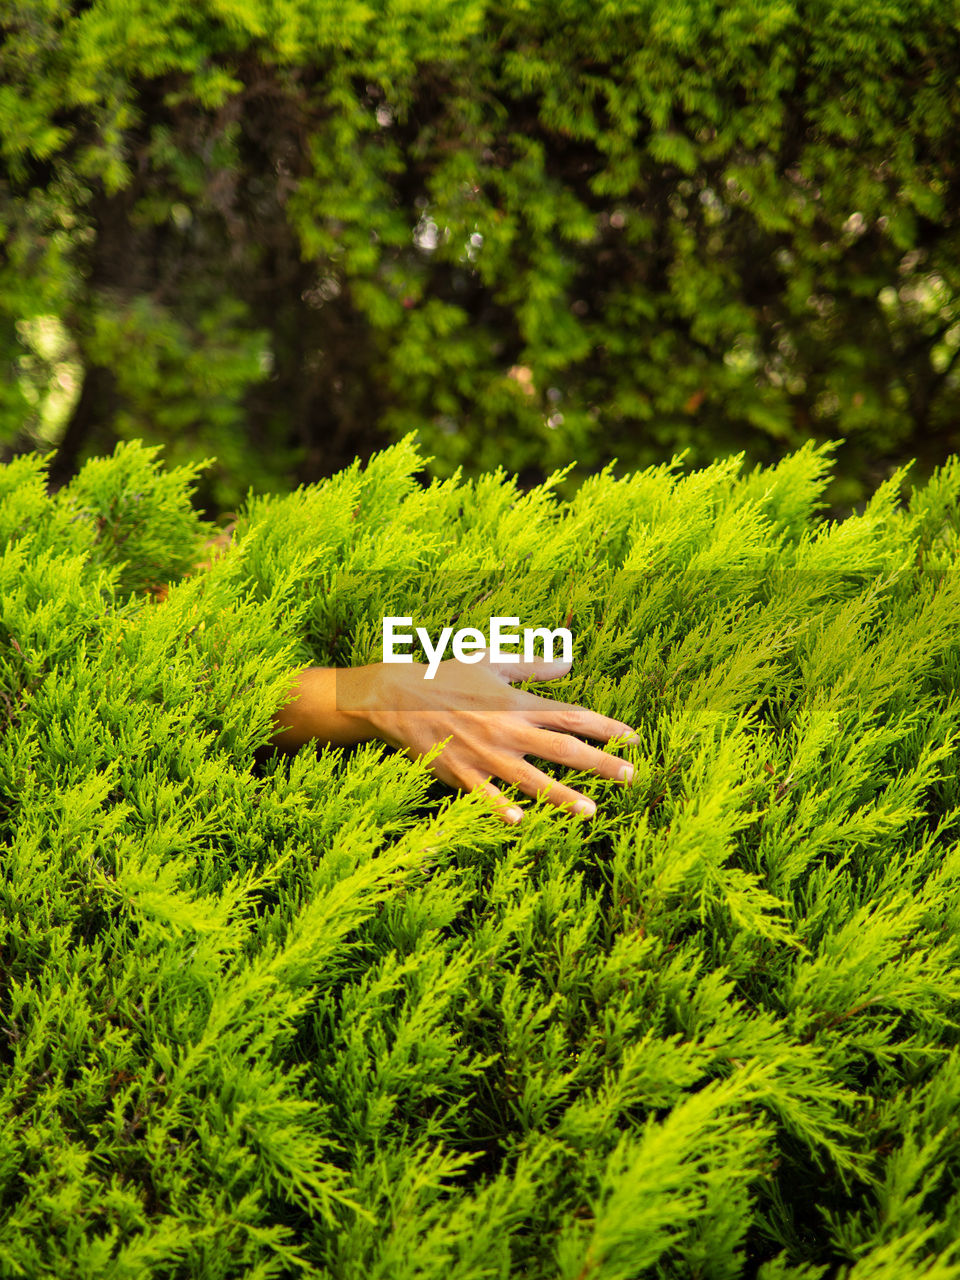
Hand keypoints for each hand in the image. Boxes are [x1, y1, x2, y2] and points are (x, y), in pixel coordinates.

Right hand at [338, 656, 636, 822]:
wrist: (396, 696)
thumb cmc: (445, 676)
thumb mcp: (490, 661)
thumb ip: (532, 665)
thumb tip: (569, 664)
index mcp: (517, 703)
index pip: (571, 715)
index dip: (605, 726)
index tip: (633, 737)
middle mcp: (506, 730)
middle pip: (563, 748)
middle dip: (600, 763)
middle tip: (630, 775)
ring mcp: (484, 755)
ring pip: (530, 779)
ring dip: (562, 796)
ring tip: (591, 811)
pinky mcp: (459, 773)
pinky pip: (484, 795)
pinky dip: (500, 808)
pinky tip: (520, 822)